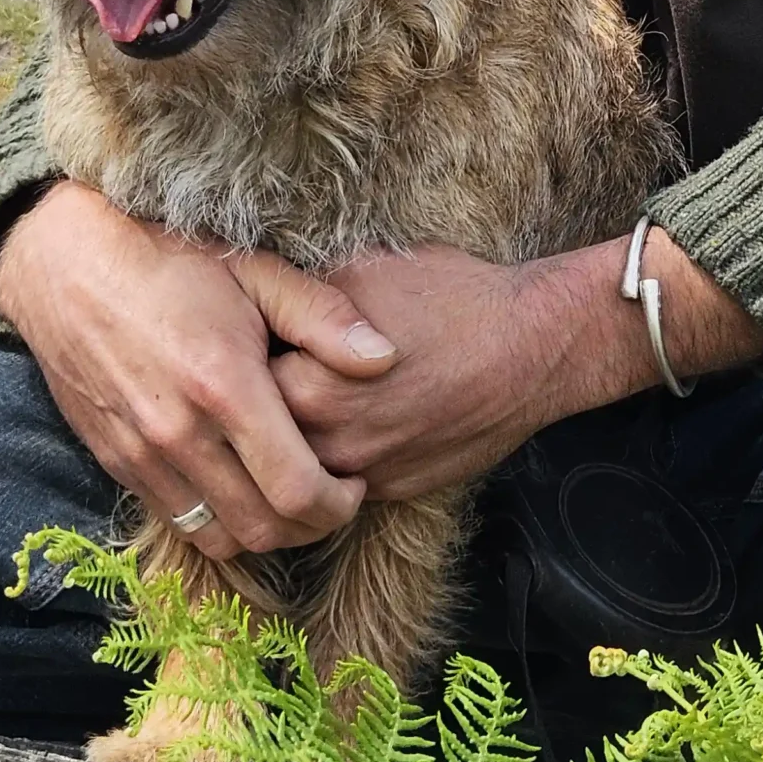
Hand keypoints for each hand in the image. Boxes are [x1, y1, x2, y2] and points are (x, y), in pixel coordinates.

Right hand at [0, 181, 399, 560]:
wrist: (64, 263)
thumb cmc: (169, 257)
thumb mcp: (254, 269)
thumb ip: (323, 318)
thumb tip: (385, 358)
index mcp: (224, 386)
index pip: (297, 490)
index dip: (340, 504)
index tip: (356, 482)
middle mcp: (179, 434)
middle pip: (264, 528)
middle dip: (312, 525)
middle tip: (333, 494)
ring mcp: (142, 455)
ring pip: (219, 539)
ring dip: (265, 530)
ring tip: (287, 494)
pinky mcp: (116, 463)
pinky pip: (178, 521)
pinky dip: (217, 520)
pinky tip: (238, 484)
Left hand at [272, 232, 762, 498]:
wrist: (532, 347)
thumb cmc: (451, 298)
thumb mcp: (361, 270)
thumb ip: (298, 299)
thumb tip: (256, 302)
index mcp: (308, 387)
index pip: (234, 393)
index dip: (231, 365)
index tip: (230, 345)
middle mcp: (331, 444)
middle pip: (257, 445)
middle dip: (250, 416)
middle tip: (246, 384)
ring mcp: (366, 476)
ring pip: (299, 472)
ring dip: (288, 445)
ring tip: (291, 406)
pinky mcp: (397, 491)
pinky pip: (343, 484)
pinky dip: (332, 460)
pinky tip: (344, 423)